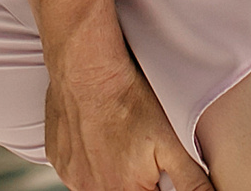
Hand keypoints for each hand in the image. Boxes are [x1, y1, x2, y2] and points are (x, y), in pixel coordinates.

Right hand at [44, 42, 216, 190]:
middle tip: (137, 150)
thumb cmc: (128, 102)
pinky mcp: (59, 160)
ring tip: (120, 140)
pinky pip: (77, 171)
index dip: (156, 183)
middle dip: (136, 178)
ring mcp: (72, 177)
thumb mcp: (171, 144)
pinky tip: (100, 136)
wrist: (88, 71)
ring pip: (98, 184)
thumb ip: (191, 181)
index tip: (155, 169)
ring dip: (112, 171)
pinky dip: (90, 160)